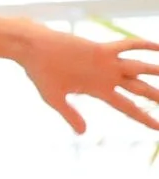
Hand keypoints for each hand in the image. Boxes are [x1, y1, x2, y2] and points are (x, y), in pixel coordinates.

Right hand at [0, 13, 158, 138]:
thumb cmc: (40, 74)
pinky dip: (142, 45)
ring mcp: (106, 63)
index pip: (128, 108)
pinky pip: (126, 46)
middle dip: (157, 98)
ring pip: (139, 69)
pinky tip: (157, 46)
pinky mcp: (101, 50)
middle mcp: (107, 76)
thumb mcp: (54, 99)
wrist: (32, 49)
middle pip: (139, 90)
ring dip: (155, 72)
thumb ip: (71, 115)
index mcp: (98, 90)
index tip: (158, 128)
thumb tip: (83, 133)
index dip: (144, 118)